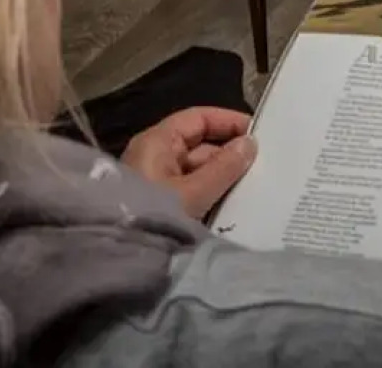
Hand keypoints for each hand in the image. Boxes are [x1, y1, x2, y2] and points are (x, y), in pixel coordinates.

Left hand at [121, 107, 257, 218]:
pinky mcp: (159, 203)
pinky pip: (190, 190)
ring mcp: (155, 181)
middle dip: (229, 154)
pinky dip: (210, 193)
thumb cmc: (155, 216)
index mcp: (157, 143)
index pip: (198, 119)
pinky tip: (234, 203)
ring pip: (197, 170)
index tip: (258, 133)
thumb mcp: (194, 193)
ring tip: (255, 185)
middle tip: (263, 165)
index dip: (228, 121)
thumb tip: (249, 143)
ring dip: (222, 177)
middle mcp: (154, 156)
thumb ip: (224, 167)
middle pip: (199, 145)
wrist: (118, 262)